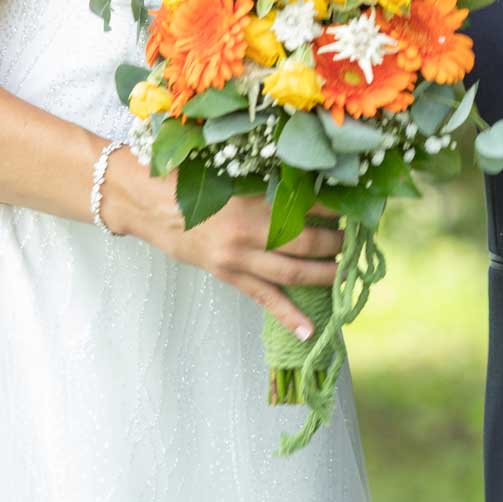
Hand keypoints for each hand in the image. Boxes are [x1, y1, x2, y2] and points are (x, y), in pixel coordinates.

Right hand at [103, 154, 340, 340]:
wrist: (145, 201)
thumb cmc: (186, 177)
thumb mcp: (228, 170)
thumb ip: (264, 178)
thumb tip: (306, 181)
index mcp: (250, 199)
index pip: (305, 205)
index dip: (333, 208)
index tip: (353, 205)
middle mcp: (248, 232)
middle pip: (307, 242)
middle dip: (337, 241)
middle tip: (356, 238)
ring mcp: (238, 259)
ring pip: (293, 273)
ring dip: (325, 273)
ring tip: (347, 271)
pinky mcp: (228, 276)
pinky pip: (264, 299)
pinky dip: (289, 316)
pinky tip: (310, 331)